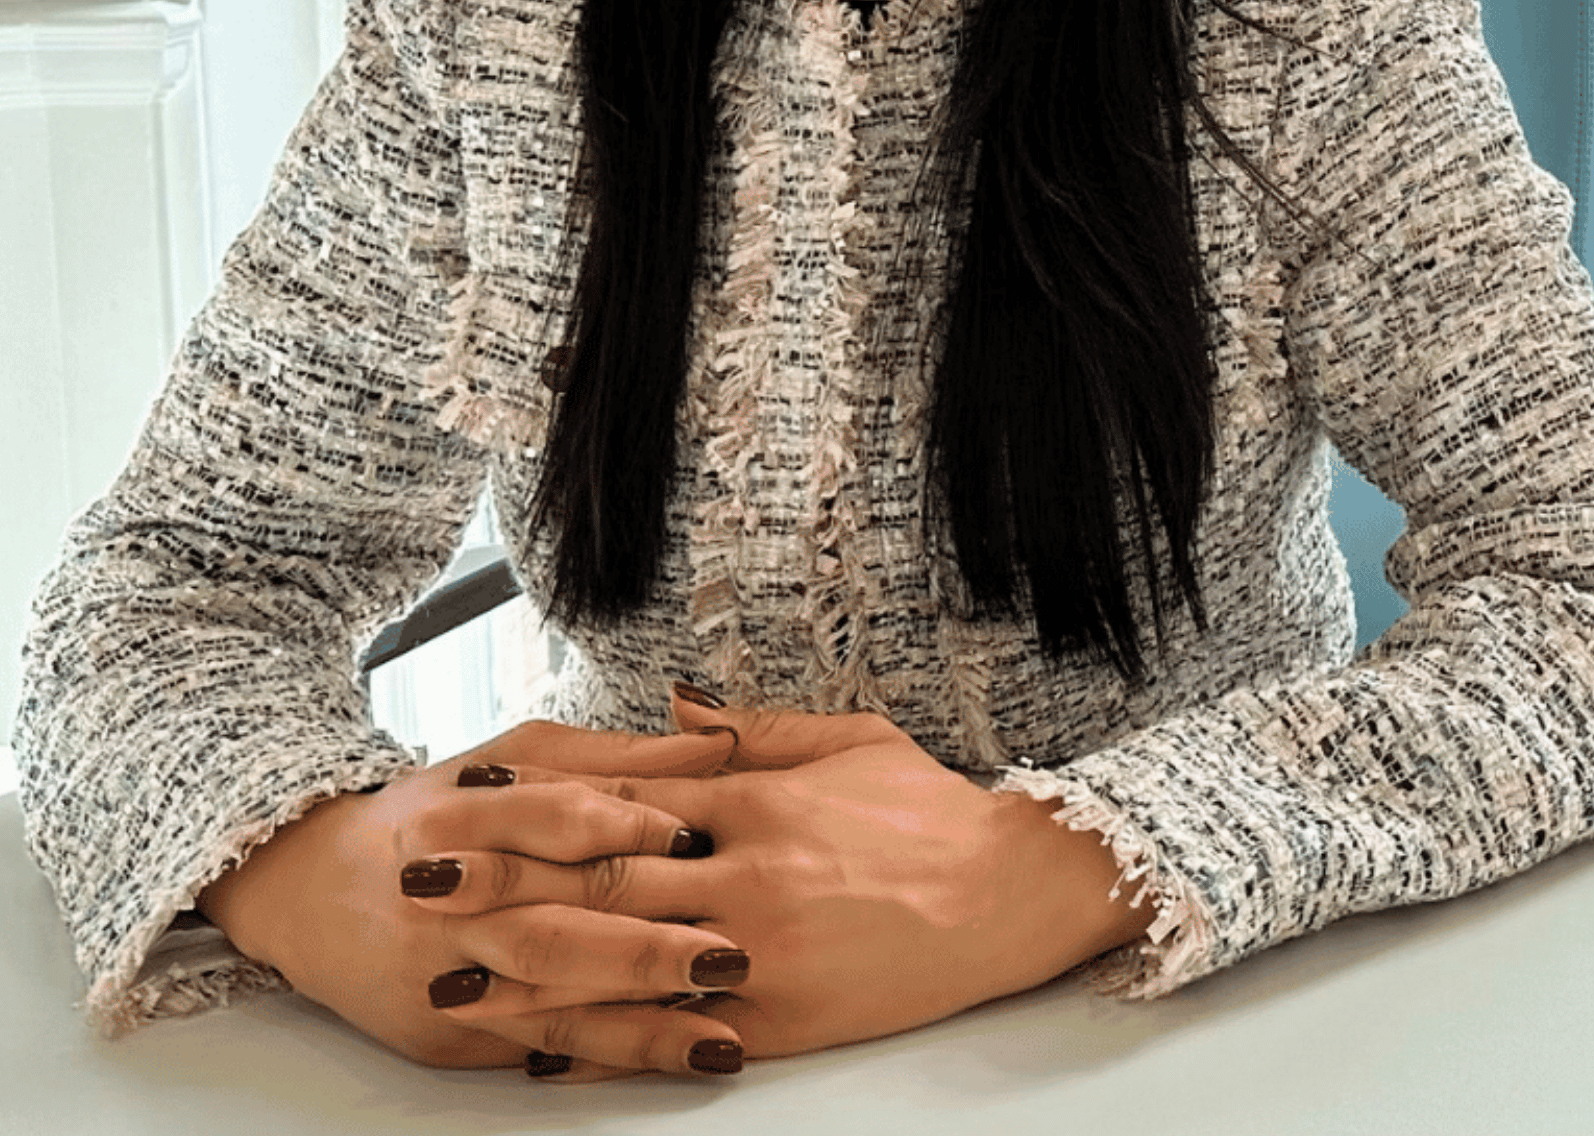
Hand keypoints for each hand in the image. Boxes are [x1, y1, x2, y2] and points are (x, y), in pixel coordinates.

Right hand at [195, 717, 749, 1079]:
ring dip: (638, 1014)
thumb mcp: (514, 758)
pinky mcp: (447, 1034)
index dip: (625, 826)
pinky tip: (667, 1053)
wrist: (312, 891)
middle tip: (730, 951)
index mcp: (466, 810)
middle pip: (555, 918)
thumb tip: (720, 745)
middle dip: (646, 941)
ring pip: (549, 994)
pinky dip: (606, 1051)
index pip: (552, 816)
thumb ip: (617, 759)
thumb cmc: (435, 812)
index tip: (698, 835)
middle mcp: (452, 895)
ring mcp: (446, 971)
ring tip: (718, 1025)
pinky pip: (537, 1043)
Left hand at [431, 690, 1151, 1070]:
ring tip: (455, 978)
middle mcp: (742, 873)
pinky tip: (552, 1054)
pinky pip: (676, 1034)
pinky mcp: (781, 1018)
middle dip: (501, 884)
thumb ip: (752, 729)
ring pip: (623, 963)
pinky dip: (609, 1045)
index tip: (466, 802)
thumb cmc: (928, 809)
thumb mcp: (845, 738)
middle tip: (419, 889)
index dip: (534, 803)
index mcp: (752, 800)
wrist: (1007, 893)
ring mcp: (758, 952)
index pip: (620, 798)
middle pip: (597, 879)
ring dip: (529, 971)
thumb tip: (676, 706)